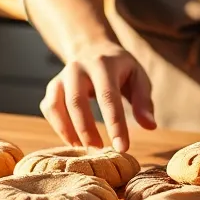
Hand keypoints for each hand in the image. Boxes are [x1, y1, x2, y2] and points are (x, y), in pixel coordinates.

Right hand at [39, 42, 155, 151]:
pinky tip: (74, 141)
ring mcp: (61, 76)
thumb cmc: (120, 68)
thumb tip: (150, 126)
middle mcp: (78, 68)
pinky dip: (59, 127)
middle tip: (100, 152)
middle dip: (87, 131)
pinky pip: (49, 109)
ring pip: (57, 106)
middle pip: (77, 102)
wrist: (92, 48)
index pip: (108, 96)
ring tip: (86, 150)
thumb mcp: (138, 76)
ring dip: (69, 132)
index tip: (122, 148)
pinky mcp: (52, 86)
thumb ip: (144, 101)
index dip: (115, 124)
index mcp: (103, 64)